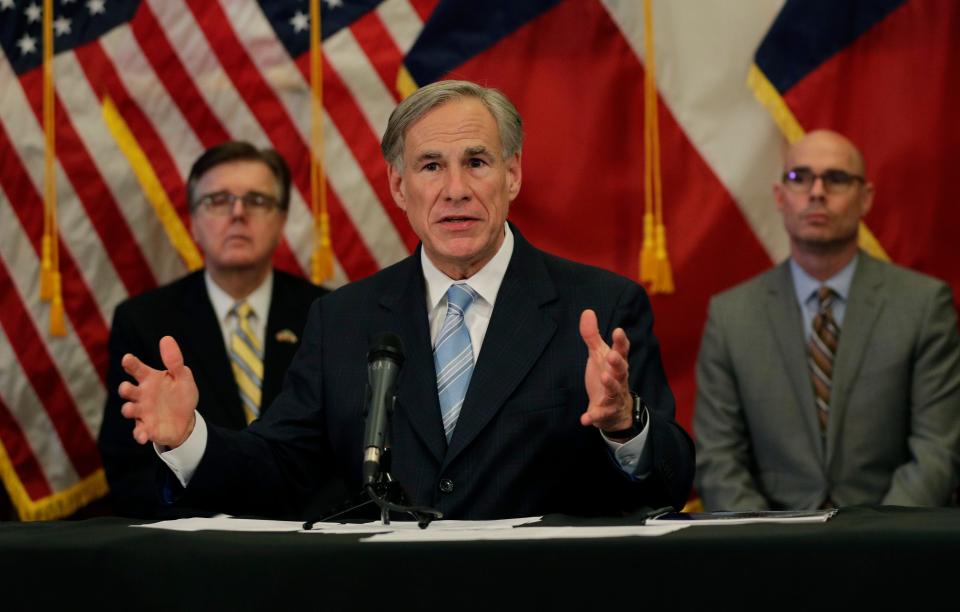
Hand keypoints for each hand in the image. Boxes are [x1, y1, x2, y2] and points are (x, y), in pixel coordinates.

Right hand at [119, 336, 198, 447]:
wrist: (186, 420)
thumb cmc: (181, 395)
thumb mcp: (183, 377)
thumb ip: (174, 360)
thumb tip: (166, 338)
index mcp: (150, 379)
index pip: (136, 369)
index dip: (131, 363)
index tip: (127, 359)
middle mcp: (142, 395)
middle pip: (127, 390)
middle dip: (125, 389)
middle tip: (127, 388)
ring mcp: (142, 412)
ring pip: (129, 410)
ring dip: (128, 409)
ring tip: (130, 409)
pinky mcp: (147, 428)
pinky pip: (139, 431)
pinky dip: (139, 434)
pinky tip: (143, 436)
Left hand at [579, 309, 632, 431]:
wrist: (616, 411)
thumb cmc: (607, 376)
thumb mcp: (598, 355)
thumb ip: (592, 336)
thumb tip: (587, 311)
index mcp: (617, 363)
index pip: (622, 351)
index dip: (621, 341)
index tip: (618, 330)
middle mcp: (618, 379)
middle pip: (621, 370)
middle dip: (618, 363)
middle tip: (612, 355)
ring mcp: (613, 396)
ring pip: (614, 390)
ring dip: (610, 384)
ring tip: (604, 377)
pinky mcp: (605, 412)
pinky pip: (600, 415)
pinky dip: (593, 417)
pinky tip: (585, 419)